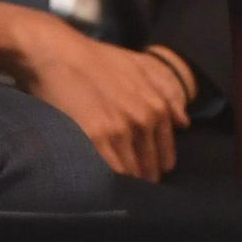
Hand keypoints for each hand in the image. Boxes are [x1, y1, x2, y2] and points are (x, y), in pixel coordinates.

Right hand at [0, 5, 190, 179]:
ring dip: (124, 184)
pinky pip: (110, 173)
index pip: (164, 154)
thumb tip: (183, 123)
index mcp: (156, 106)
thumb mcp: (139, 68)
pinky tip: (100, 184)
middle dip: (140, 178)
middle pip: (148, 167)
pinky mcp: (94, 138)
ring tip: (114, 188)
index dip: (155, 167)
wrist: (58, 53)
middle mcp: (143, 120)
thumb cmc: (96, 60)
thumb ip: (165, 94)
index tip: (145, 173)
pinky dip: (108, 182)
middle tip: (128, 184)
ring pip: (130, 174)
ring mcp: (119, 130)